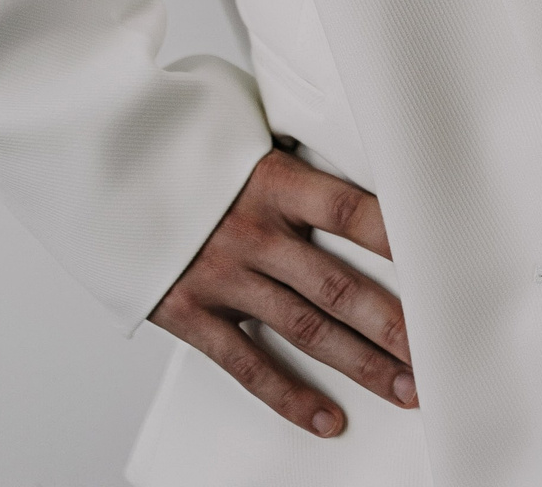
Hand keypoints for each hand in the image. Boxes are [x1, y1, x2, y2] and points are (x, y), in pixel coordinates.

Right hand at [149, 143, 416, 438]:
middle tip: (438, 351)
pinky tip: (327, 418)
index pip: (350, 210)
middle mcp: (252, 232)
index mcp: (272, 179)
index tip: (442, 261)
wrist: (99, 158)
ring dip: (361, 363)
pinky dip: (289, 396)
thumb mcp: (240, 123)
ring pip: (306, 329)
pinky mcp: (188, 311)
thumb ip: (290, 142)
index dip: (398, 239)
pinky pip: (247, 364)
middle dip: (394, 323)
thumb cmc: (179, 137)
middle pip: (338, 285)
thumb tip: (341, 135)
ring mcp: (221, 276)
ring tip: (405, 387)